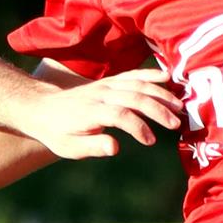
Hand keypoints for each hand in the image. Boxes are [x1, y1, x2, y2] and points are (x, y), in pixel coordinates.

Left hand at [17, 68, 183, 159]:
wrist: (42, 108)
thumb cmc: (58, 132)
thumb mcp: (70, 147)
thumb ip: (93, 146)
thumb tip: (116, 146)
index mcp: (91, 111)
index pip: (121, 116)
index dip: (139, 127)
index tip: (150, 141)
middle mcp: (100, 94)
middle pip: (135, 96)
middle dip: (158, 109)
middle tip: (176, 124)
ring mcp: (106, 85)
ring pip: (138, 84)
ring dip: (161, 93)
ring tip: (180, 106)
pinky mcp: (110, 82)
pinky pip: (133, 75)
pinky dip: (151, 75)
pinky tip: (168, 78)